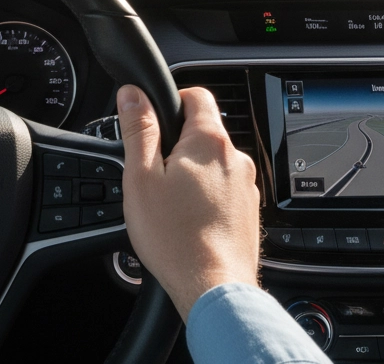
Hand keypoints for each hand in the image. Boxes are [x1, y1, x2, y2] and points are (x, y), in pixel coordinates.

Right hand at [117, 84, 259, 320]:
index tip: (154, 123)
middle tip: (154, 173)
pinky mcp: (250, 212)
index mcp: (208, 141)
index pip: (196, 94)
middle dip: (177, 144)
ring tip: (170, 202)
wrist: (214, 290)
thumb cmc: (174, 237)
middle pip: (203, 131)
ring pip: (213, 163)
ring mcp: (247, 187)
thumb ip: (138, 129)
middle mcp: (236, 158)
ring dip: (192, 172)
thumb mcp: (141, 176)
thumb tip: (133, 94)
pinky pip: (224, 189)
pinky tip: (188, 219)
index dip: (171, 100)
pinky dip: (206, 196)